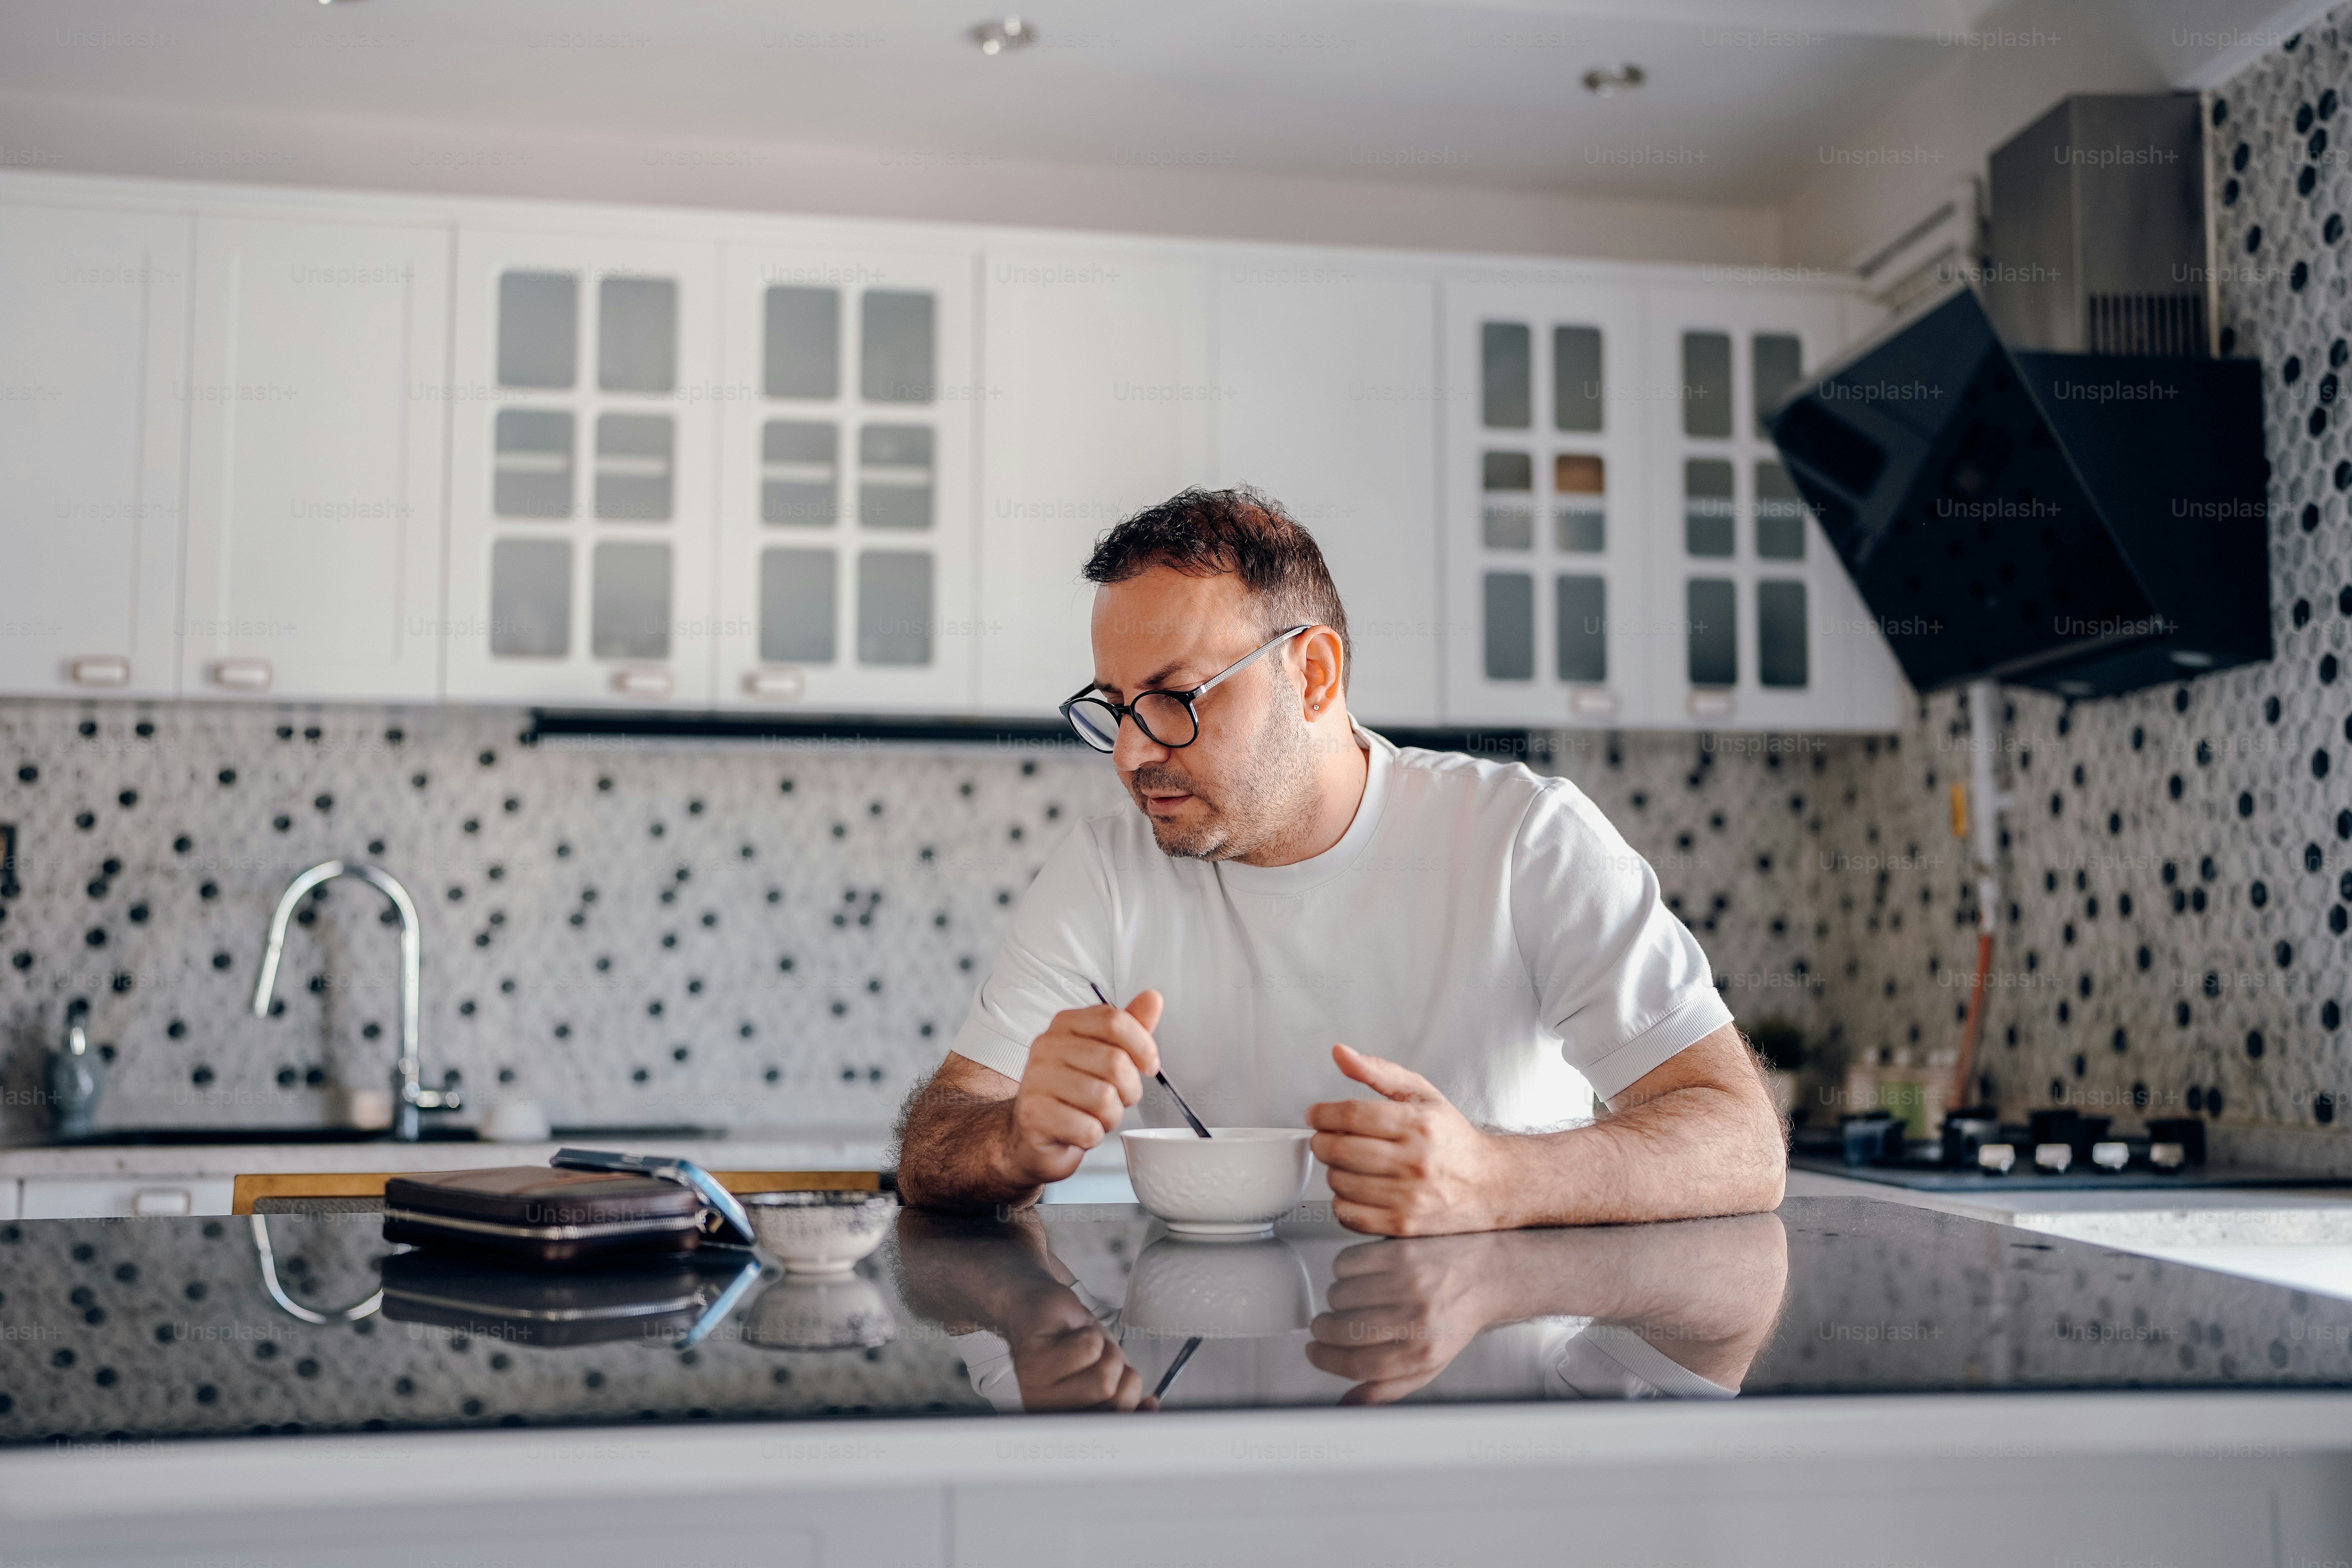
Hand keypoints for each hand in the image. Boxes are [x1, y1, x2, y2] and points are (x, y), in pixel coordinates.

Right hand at [1003, 990, 1163, 1185]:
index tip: (1148, 1065)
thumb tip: (1153, 998)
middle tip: (1116, 1098)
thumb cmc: (1072, 1092)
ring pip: (1104, 1099)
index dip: (1143, 1046)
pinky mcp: (1034, 1115)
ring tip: (1095, 1114)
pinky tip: (1079, 1130)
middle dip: (1128, 1090)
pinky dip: (1093, 1136)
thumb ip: (1129, 1027)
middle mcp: (1047, 1047)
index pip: (1114, 1021)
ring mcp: (1036, 1080)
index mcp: (1065, 1025)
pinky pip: (1088, 1129)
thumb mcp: (1103, 1054)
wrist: (1031, 1132)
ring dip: (1110, 1116)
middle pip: (1115, 1063)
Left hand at [1005, 1282, 1157, 1412]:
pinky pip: (1088, 1349)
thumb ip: (1124, 1399)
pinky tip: (1071, 1335)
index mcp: (1064, 1421)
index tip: (1148, 1404)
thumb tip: (1150, 1409)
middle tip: (1101, 1359)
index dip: (1133, 1415)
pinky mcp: (1034, 1359)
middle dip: (1119, 1370)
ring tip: (1086, 1346)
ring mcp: (1036, 1388)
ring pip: (1103, 1376)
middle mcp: (1047, 1412)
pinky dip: (1090, 1334)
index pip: (1108, 1433)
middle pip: (1112, 1400)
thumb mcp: (1106, 1375)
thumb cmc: (1073, 1343)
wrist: (1038, 1307)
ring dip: (1105, 1351)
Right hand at [1306, 1234, 1506, 1402]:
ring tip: (1352, 1298)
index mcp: (1421, 1352)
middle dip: (1323, 1331)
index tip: (1315, 1353)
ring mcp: (1407, 1282)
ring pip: (1339, 1295)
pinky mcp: (1399, 1252)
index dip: (1327, 1361)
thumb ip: (1387, 1388)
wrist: (1486, 1276)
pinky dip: (1342, 1269)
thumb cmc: (1455, 1320)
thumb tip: (1349, 1405)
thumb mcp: (1428, 1364)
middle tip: (1324, 1327)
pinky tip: (1359, 1275)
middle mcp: (1415, 1318)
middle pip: (1343, 1331)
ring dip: (1335, 1300)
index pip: (1358, 1365)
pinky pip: (1346, 1263)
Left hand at [1307, 1044, 1508, 1235]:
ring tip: (1350, 1162)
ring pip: (1339, 1182)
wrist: (1489, 1184)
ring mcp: (1409, 1197)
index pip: (1352, 1114)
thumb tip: (1340, 1053)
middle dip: (1322, 1141)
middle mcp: (1415, 1161)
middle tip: (1326, 1137)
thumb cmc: (1452, 1138)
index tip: (1315, 1115)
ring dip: (1333, 1170)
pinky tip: (1357, 1188)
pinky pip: (1348, 1214)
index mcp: (1419, 1124)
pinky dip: (1342, 1200)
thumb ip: (1379, 1072)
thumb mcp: (1423, 1094)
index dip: (1323, 1113)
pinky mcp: (1402, 1225)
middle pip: (1340, 1149)